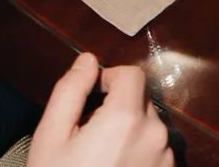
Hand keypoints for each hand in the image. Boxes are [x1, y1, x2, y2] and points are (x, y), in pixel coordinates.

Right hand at [28, 53, 173, 166]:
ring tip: (100, 157)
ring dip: (130, 130)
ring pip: (150, 124)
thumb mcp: (51, 138)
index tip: (91, 97)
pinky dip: (140, 151)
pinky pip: (157, 149)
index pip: (131, 74)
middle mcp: (155, 134)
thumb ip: (70, 91)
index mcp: (126, 118)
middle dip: (117, 107)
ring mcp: (166, 156)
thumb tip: (87, 60)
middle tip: (88, 134)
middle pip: (141, 99)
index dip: (109, 79)